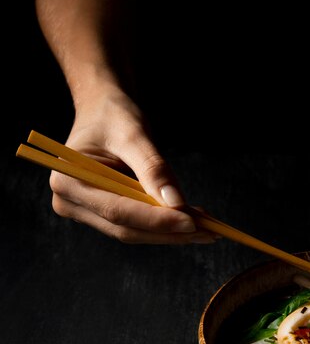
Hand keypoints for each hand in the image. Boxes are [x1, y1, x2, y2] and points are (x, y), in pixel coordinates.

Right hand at [49, 87, 216, 243]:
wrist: (103, 110)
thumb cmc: (113, 115)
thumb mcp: (133, 134)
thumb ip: (153, 168)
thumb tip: (176, 202)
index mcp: (67, 181)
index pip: (117, 210)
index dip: (155, 220)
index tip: (191, 222)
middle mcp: (69, 202)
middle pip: (125, 229)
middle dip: (168, 231)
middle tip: (207, 230)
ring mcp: (85, 212)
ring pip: (133, 233)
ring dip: (170, 233)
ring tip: (205, 228)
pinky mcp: (102, 215)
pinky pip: (136, 226)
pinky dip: (164, 226)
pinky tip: (191, 222)